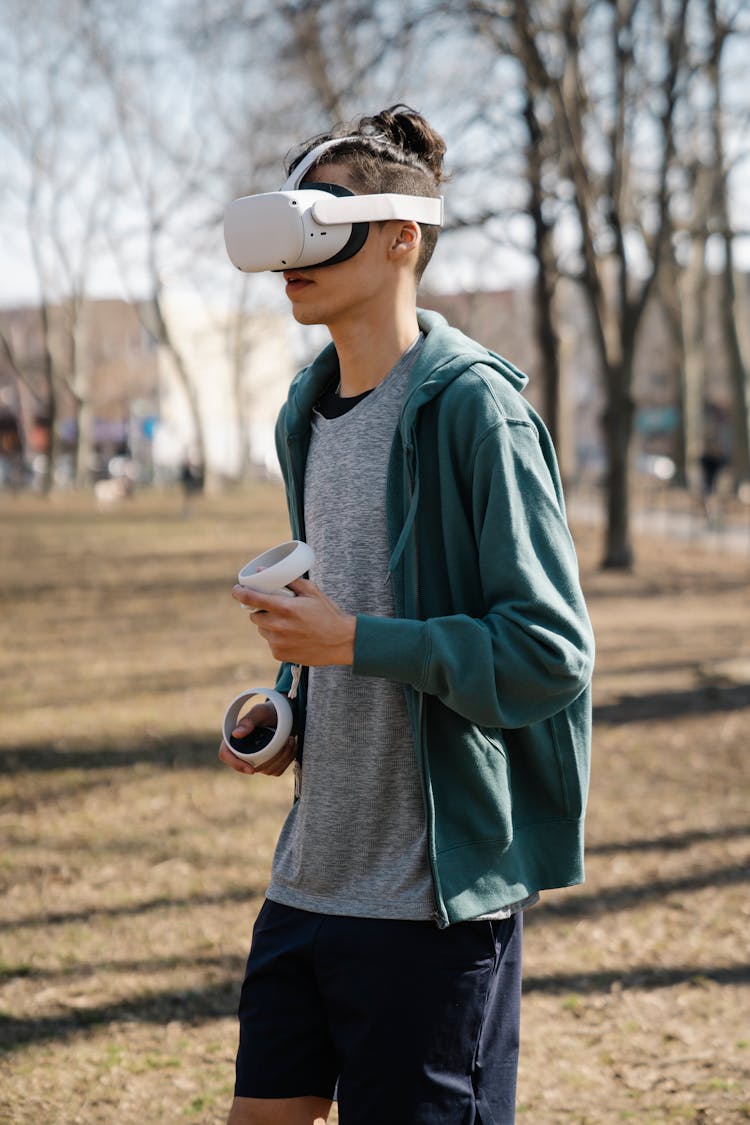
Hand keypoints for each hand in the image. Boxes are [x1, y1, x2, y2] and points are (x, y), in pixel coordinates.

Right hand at [218, 700, 296, 776]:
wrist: (283, 716)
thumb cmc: (268, 712)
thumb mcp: (259, 712)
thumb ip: (248, 721)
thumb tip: (236, 734)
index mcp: (234, 740)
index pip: (226, 755)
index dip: (236, 764)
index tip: (251, 769)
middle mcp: (242, 753)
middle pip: (252, 767)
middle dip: (273, 758)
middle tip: (287, 741)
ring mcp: (256, 761)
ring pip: (267, 770)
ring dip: (282, 758)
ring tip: (291, 740)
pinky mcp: (269, 765)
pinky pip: (277, 770)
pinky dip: (287, 760)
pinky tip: (292, 746)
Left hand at [232, 578, 355, 666]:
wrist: (341, 642)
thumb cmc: (327, 614)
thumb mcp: (312, 591)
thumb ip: (289, 580)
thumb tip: (264, 571)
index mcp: (286, 608)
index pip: (252, 598)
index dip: (240, 593)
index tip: (236, 590)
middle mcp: (279, 626)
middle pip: (255, 616)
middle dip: (261, 610)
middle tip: (275, 609)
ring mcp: (278, 642)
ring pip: (262, 629)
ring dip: (269, 624)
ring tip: (288, 624)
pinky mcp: (280, 654)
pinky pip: (270, 642)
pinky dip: (277, 638)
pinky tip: (293, 636)